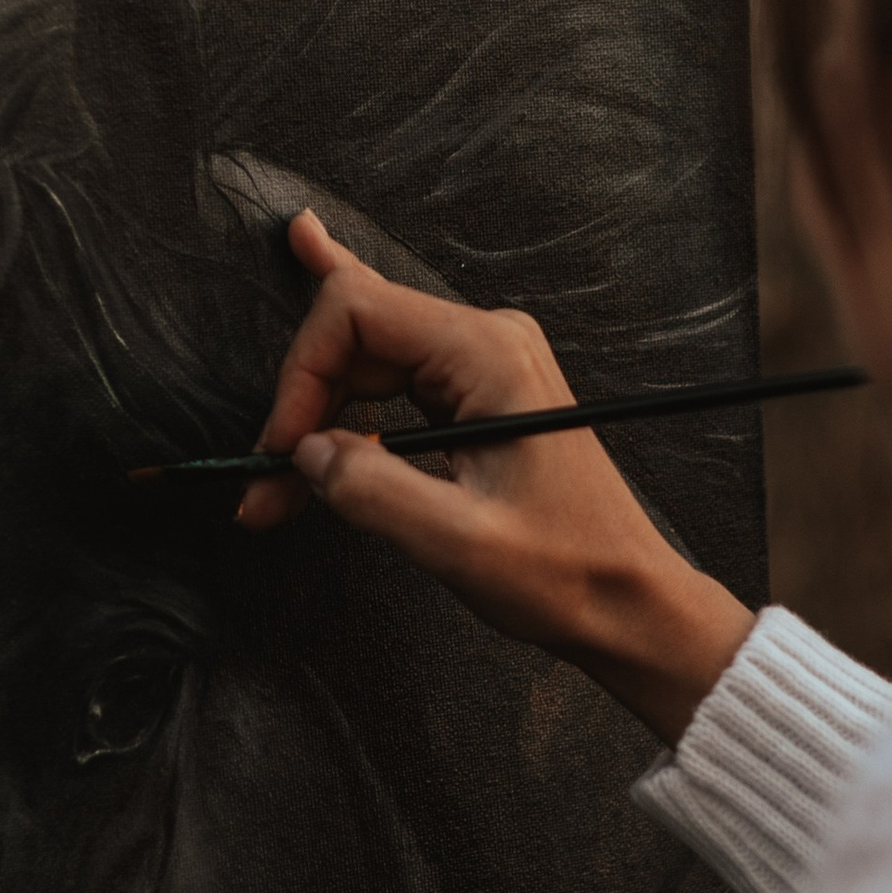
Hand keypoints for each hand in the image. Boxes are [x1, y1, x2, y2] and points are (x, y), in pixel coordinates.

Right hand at [236, 213, 754, 745]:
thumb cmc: (567, 573)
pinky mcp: (479, 396)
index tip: (282, 452)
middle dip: (300, 406)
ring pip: (367, 360)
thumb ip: (370, 488)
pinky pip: (394, 376)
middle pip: (357, 331)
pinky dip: (345, 392)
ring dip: (315, 417)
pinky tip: (313, 290)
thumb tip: (304, 456)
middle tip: (262, 485)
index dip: (301, 376)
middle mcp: (488, 342)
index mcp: (489, 354)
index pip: (358, 311)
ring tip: (273, 482)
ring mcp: (485, 365)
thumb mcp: (456, 540)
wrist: (629, 602)